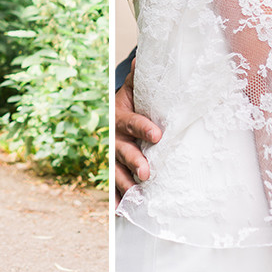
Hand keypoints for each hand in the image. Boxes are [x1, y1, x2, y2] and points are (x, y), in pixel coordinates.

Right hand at [114, 64, 161, 204]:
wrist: (116, 114)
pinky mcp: (114, 171)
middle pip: (122, 151)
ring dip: (126, 184)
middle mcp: (114, 138)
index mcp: (120, 116)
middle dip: (134, 162)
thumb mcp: (135, 89)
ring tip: (137, 196)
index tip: (158, 135)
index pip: (131, 122)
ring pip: (117, 171)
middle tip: (146, 172)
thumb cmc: (133, 102)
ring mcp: (113, 157)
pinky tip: (122, 213)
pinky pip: (114, 187)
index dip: (144, 127)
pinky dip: (117, 201)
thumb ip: (139, 78)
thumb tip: (142, 58)